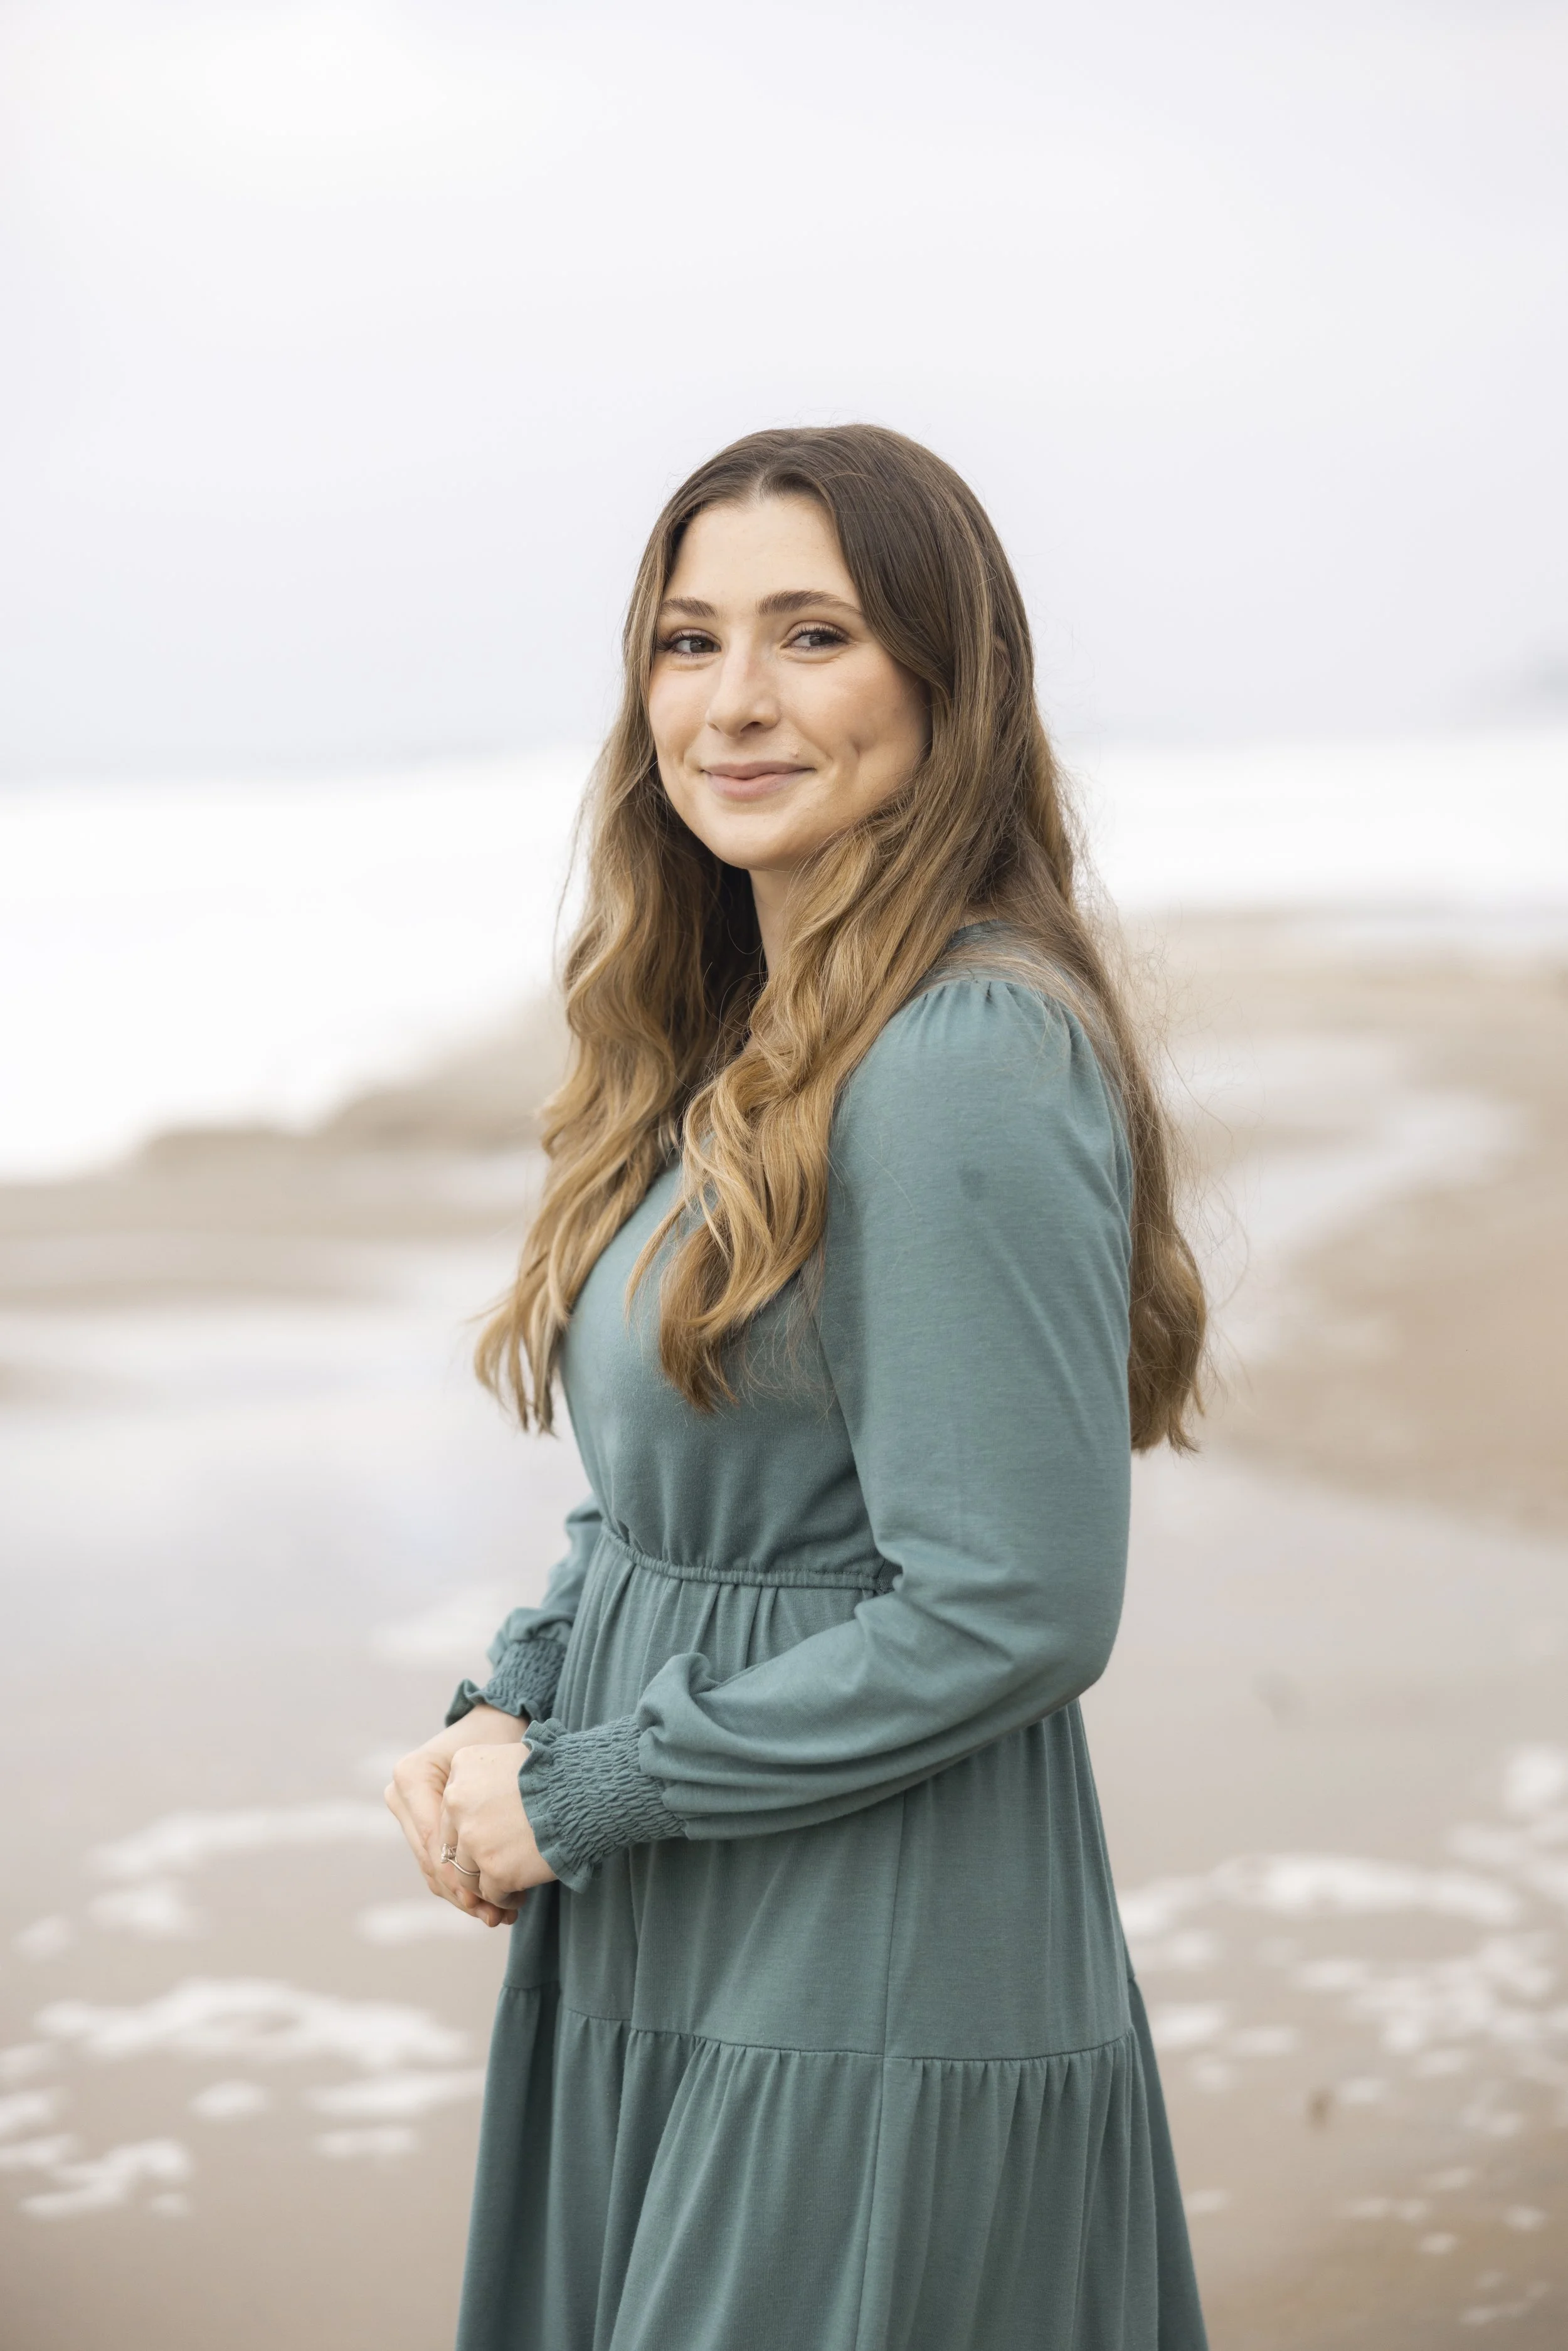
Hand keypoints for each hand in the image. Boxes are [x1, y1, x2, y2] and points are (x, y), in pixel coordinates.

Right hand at [385, 1705, 526, 1928]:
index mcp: (411, 1777)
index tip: (492, 1904)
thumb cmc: (498, 1741)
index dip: (461, 1879)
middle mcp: (399, 1794)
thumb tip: (480, 1882)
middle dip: (466, 1894)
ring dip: (465, 1897)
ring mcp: (405, 1811)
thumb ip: (481, 1820)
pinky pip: (436, 1864)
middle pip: (431, 1861)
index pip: (433, 1843)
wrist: (495, 1723)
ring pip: (432, 1869)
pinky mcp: (418, 1824)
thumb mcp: (492, 1774)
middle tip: (502, 1916)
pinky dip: (462, 1886)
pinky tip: (492, 1905)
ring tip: (502, 1916)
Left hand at [440, 1741, 557, 1911]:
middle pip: (454, 1841)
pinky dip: (504, 1896)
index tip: (492, 1832)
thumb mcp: (513, 1757)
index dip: (471, 1825)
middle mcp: (458, 1802)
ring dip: (486, 1879)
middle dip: (474, 1854)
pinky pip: (490, 1893)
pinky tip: (521, 1891)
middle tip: (498, 1860)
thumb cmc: (560, 1772)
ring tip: (510, 1879)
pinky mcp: (494, 1869)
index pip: (452, 1808)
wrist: (588, 1792)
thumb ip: (486, 1778)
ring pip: (466, 1872)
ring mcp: (474, 1839)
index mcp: (463, 1768)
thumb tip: (481, 1802)